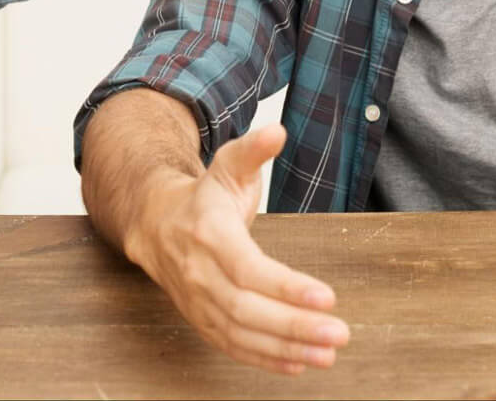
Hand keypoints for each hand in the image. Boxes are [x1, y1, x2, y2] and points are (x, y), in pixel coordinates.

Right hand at [125, 124, 350, 373]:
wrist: (156, 224)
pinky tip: (299, 363)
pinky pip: (233, 347)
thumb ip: (253, 150)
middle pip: (248, 309)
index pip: (249, 268)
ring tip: (328, 354)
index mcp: (210, 233)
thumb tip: (278, 131)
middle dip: (295, 325)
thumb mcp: (226, 165)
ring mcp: (199, 301)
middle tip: (339, 333)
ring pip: (241, 334)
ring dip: (286, 348)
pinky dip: (266, 360)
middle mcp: (200, 273)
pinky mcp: (202, 320)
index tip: (327, 297)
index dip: (286, 287)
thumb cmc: (204, 197)